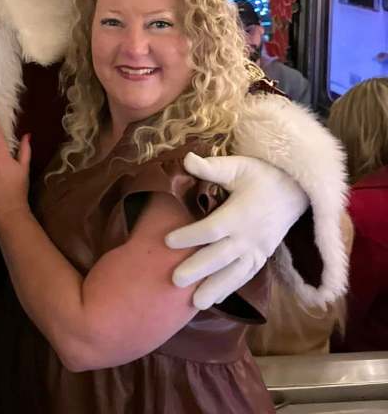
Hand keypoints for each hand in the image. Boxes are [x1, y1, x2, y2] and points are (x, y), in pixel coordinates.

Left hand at [165, 152, 308, 308]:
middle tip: (175, 280)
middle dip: (198, 269)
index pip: (212, 228)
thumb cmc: (261, 176)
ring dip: (215, 288)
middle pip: (220, 256)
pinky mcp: (264, 256)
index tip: (167, 241)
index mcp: (242, 213)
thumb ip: (212, 167)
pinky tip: (216, 298)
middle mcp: (250, 236)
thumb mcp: (238, 166)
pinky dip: (231, 287)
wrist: (296, 190)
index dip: (190, 236)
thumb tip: (186, 159)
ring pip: (235, 273)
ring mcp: (259, 249)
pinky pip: (247, 275)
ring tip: (195, 303)